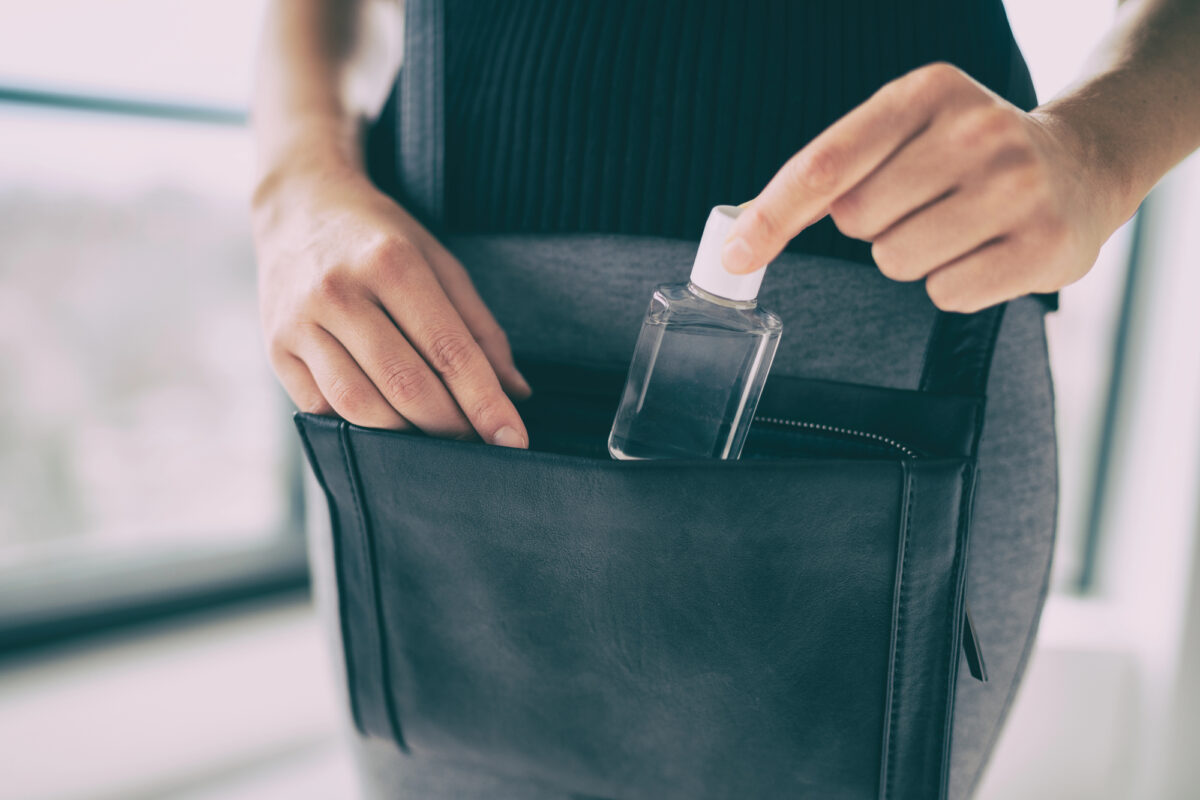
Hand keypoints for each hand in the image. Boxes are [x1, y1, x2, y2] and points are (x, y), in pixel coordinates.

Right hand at [251, 155, 531, 445]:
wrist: (299, 206)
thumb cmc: (380, 239)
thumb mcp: (440, 263)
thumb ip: (480, 328)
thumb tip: (516, 392)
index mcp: (391, 263)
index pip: (449, 351)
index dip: (485, 402)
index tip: (513, 439)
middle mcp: (339, 292)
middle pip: (406, 386)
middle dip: (450, 426)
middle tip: (476, 440)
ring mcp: (300, 323)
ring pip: (361, 408)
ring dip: (406, 436)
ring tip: (433, 434)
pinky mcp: (276, 350)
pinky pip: (324, 409)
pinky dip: (362, 427)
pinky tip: (386, 420)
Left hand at [722, 62, 1126, 311]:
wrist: (1084, 163)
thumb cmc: (973, 152)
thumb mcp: (910, 128)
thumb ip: (836, 168)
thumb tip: (748, 226)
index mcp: (928, 93)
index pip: (827, 164)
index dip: (773, 214)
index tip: (736, 253)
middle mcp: (977, 132)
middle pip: (858, 221)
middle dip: (874, 225)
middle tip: (925, 202)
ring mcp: (1016, 188)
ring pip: (896, 261)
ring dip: (912, 257)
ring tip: (958, 225)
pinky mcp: (1042, 247)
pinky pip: (945, 294)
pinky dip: (953, 285)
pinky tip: (986, 250)